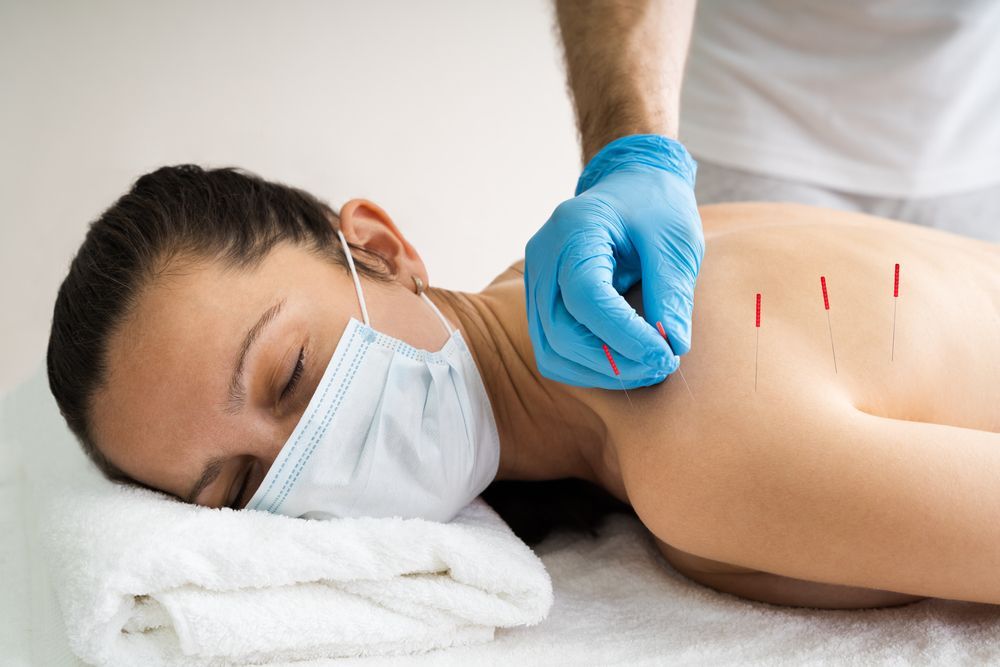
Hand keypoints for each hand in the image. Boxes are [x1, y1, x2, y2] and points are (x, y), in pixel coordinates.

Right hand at [524, 134, 703, 388]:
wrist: (631, 184)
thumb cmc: (656, 207)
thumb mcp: (675, 241)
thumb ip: (671, 293)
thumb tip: (673, 347)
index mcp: (575, 229)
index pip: (586, 297)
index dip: (625, 335)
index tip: (666, 355)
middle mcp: (544, 256)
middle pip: (560, 331)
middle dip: (613, 361)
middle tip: (661, 366)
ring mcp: (535, 280)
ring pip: (551, 349)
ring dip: (599, 372)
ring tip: (646, 369)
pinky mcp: (541, 300)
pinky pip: (553, 347)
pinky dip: (586, 366)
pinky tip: (624, 364)